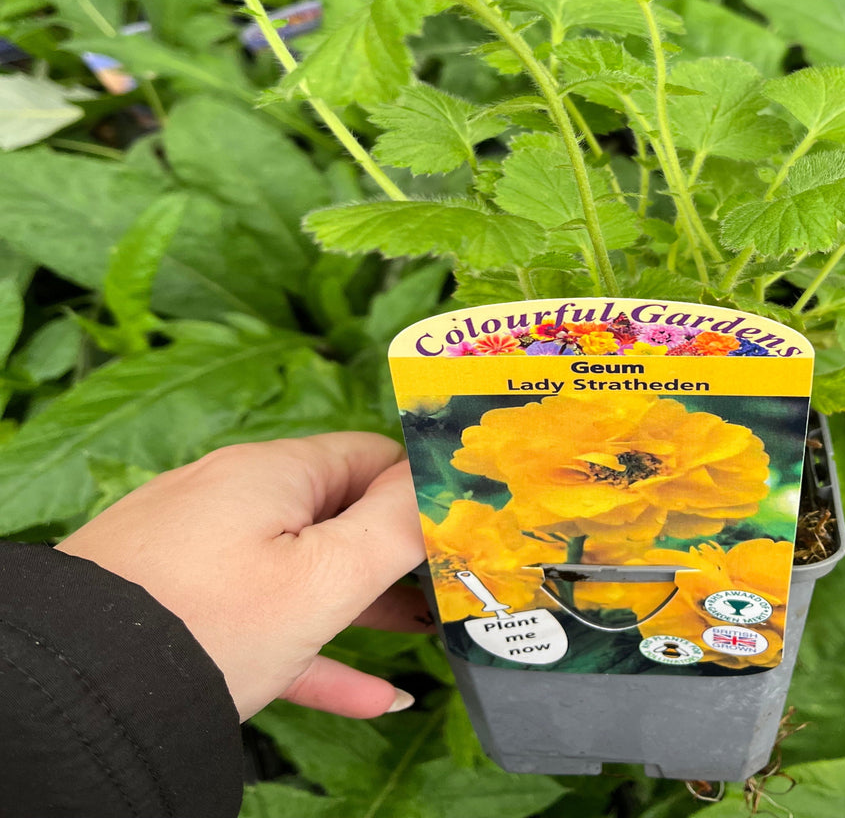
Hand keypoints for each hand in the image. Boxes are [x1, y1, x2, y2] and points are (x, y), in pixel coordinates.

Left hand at [56, 432, 429, 721]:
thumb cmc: (206, 628)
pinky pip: (258, 616)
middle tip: (446, 592)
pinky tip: (367, 694)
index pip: (370, 457)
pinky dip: (310, 645)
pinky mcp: (170, 597)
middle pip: (335, 512)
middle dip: (394, 553)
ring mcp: (195, 548)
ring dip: (360, 604)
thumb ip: (395, 527)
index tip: (460, 532)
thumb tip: (445, 482)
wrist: (73, 699)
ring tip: (416, 637)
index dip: (419, 492)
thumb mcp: (323, 579)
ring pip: (298, 570)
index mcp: (271, 472)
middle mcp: (230, 495)